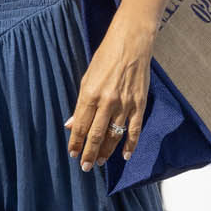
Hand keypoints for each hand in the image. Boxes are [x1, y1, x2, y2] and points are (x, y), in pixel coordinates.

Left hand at [65, 20, 153, 170]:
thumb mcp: (87, 78)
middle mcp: (107, 102)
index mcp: (90, 94)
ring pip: (114, 136)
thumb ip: (80, 104)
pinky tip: (125, 155)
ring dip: (107, 152)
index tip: (72, 154)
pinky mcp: (139, 104)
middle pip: (96, 135)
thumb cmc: (105, 58)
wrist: (131, 43)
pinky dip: (131, 144)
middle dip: (89, 153)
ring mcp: (125, 104)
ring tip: (100, 162)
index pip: (81, 125)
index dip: (76, 142)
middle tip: (85, 167)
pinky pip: (134, 130)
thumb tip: (70, 124)